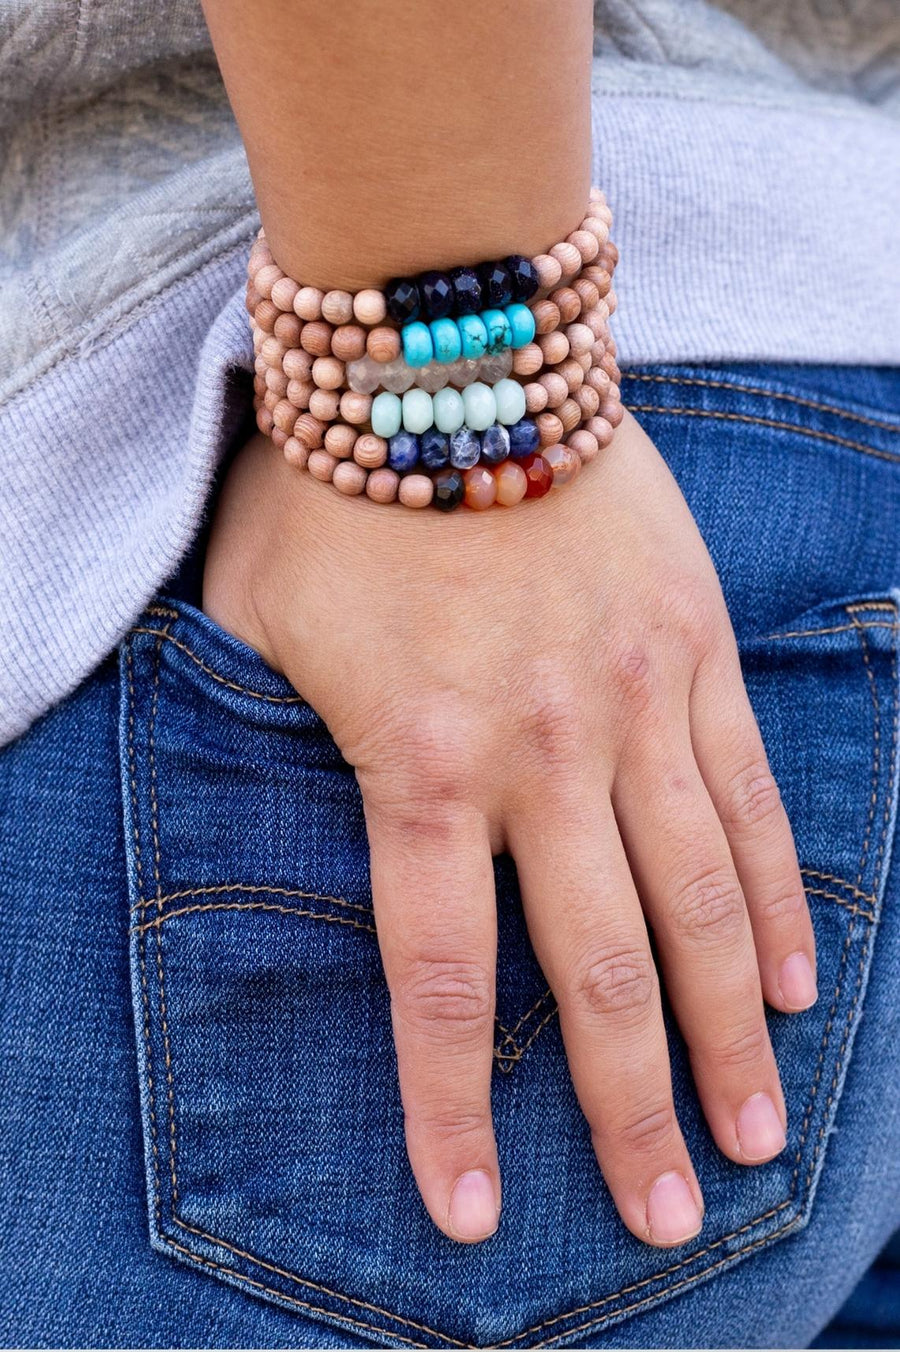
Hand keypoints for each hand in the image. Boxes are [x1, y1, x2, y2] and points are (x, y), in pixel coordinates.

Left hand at [203, 411, 816, 1247]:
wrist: (448, 355)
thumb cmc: (336, 495)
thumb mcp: (255, 627)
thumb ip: (267, 739)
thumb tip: (266, 817)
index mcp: (420, 762)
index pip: (439, 976)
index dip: (452, 1104)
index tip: (470, 1212)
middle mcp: (541, 752)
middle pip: (598, 967)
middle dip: (629, 1107)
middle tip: (662, 1216)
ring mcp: (634, 702)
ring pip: (698, 899)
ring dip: (726, 1031)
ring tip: (751, 1137)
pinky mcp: (693, 651)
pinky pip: (748, 796)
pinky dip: (775, 897)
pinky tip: (792, 981)